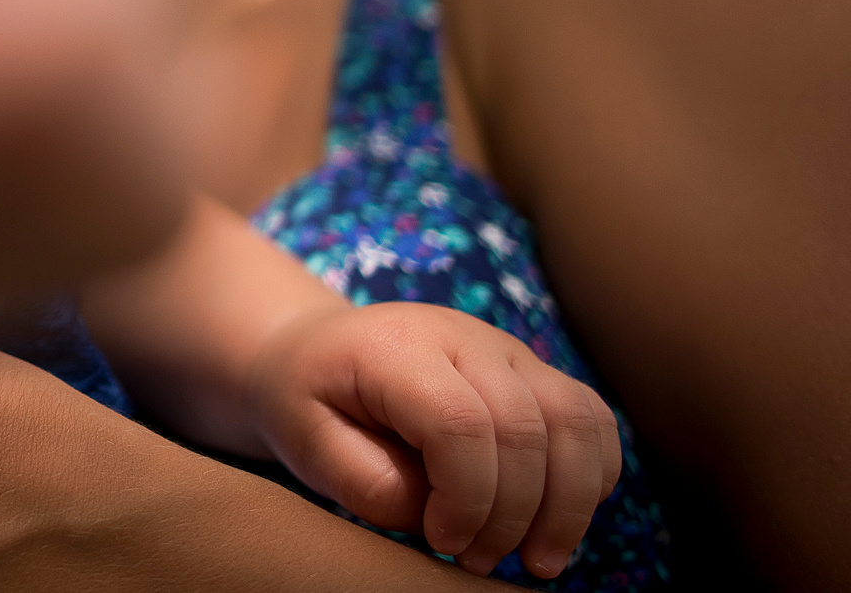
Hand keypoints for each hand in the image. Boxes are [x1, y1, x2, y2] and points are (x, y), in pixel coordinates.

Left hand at [249, 302, 620, 578]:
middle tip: (479, 562)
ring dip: (569, 505)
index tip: (442, 542)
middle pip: (527, 427)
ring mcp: (505, 348)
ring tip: (537, 559)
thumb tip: (442, 513)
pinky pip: (592, 420)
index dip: (466, 499)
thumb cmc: (310, 402)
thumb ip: (370, 482)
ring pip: (577, 421)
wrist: (315, 351)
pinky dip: (591, 477)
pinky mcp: (533, 370)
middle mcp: (461, 336)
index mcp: (396, 346)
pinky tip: (556, 519)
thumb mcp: (306, 444)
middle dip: (516, 515)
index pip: (460, 422)